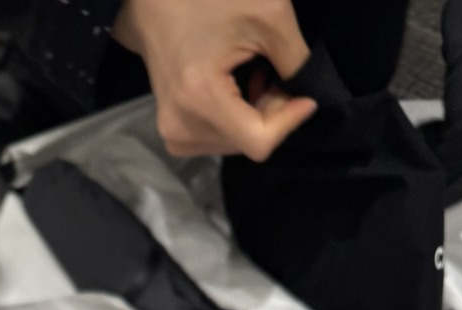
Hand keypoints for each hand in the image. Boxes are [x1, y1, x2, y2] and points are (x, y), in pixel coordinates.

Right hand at [113, 0, 316, 159]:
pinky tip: (236, 90)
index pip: (259, 142)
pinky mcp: (172, 133)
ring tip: (252, 75)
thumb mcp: (266, 15)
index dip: (289, 121)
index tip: (304, 97)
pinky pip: (218, 139)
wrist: (154, 3)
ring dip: (255, 116)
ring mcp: (173, 134)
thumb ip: (295, 60)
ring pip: (236, 143)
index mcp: (200, 98)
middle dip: (271, 114)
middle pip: (248, 143)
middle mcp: (181, 127)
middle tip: (272, 73)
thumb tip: (307, 92)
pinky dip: (237, 119)